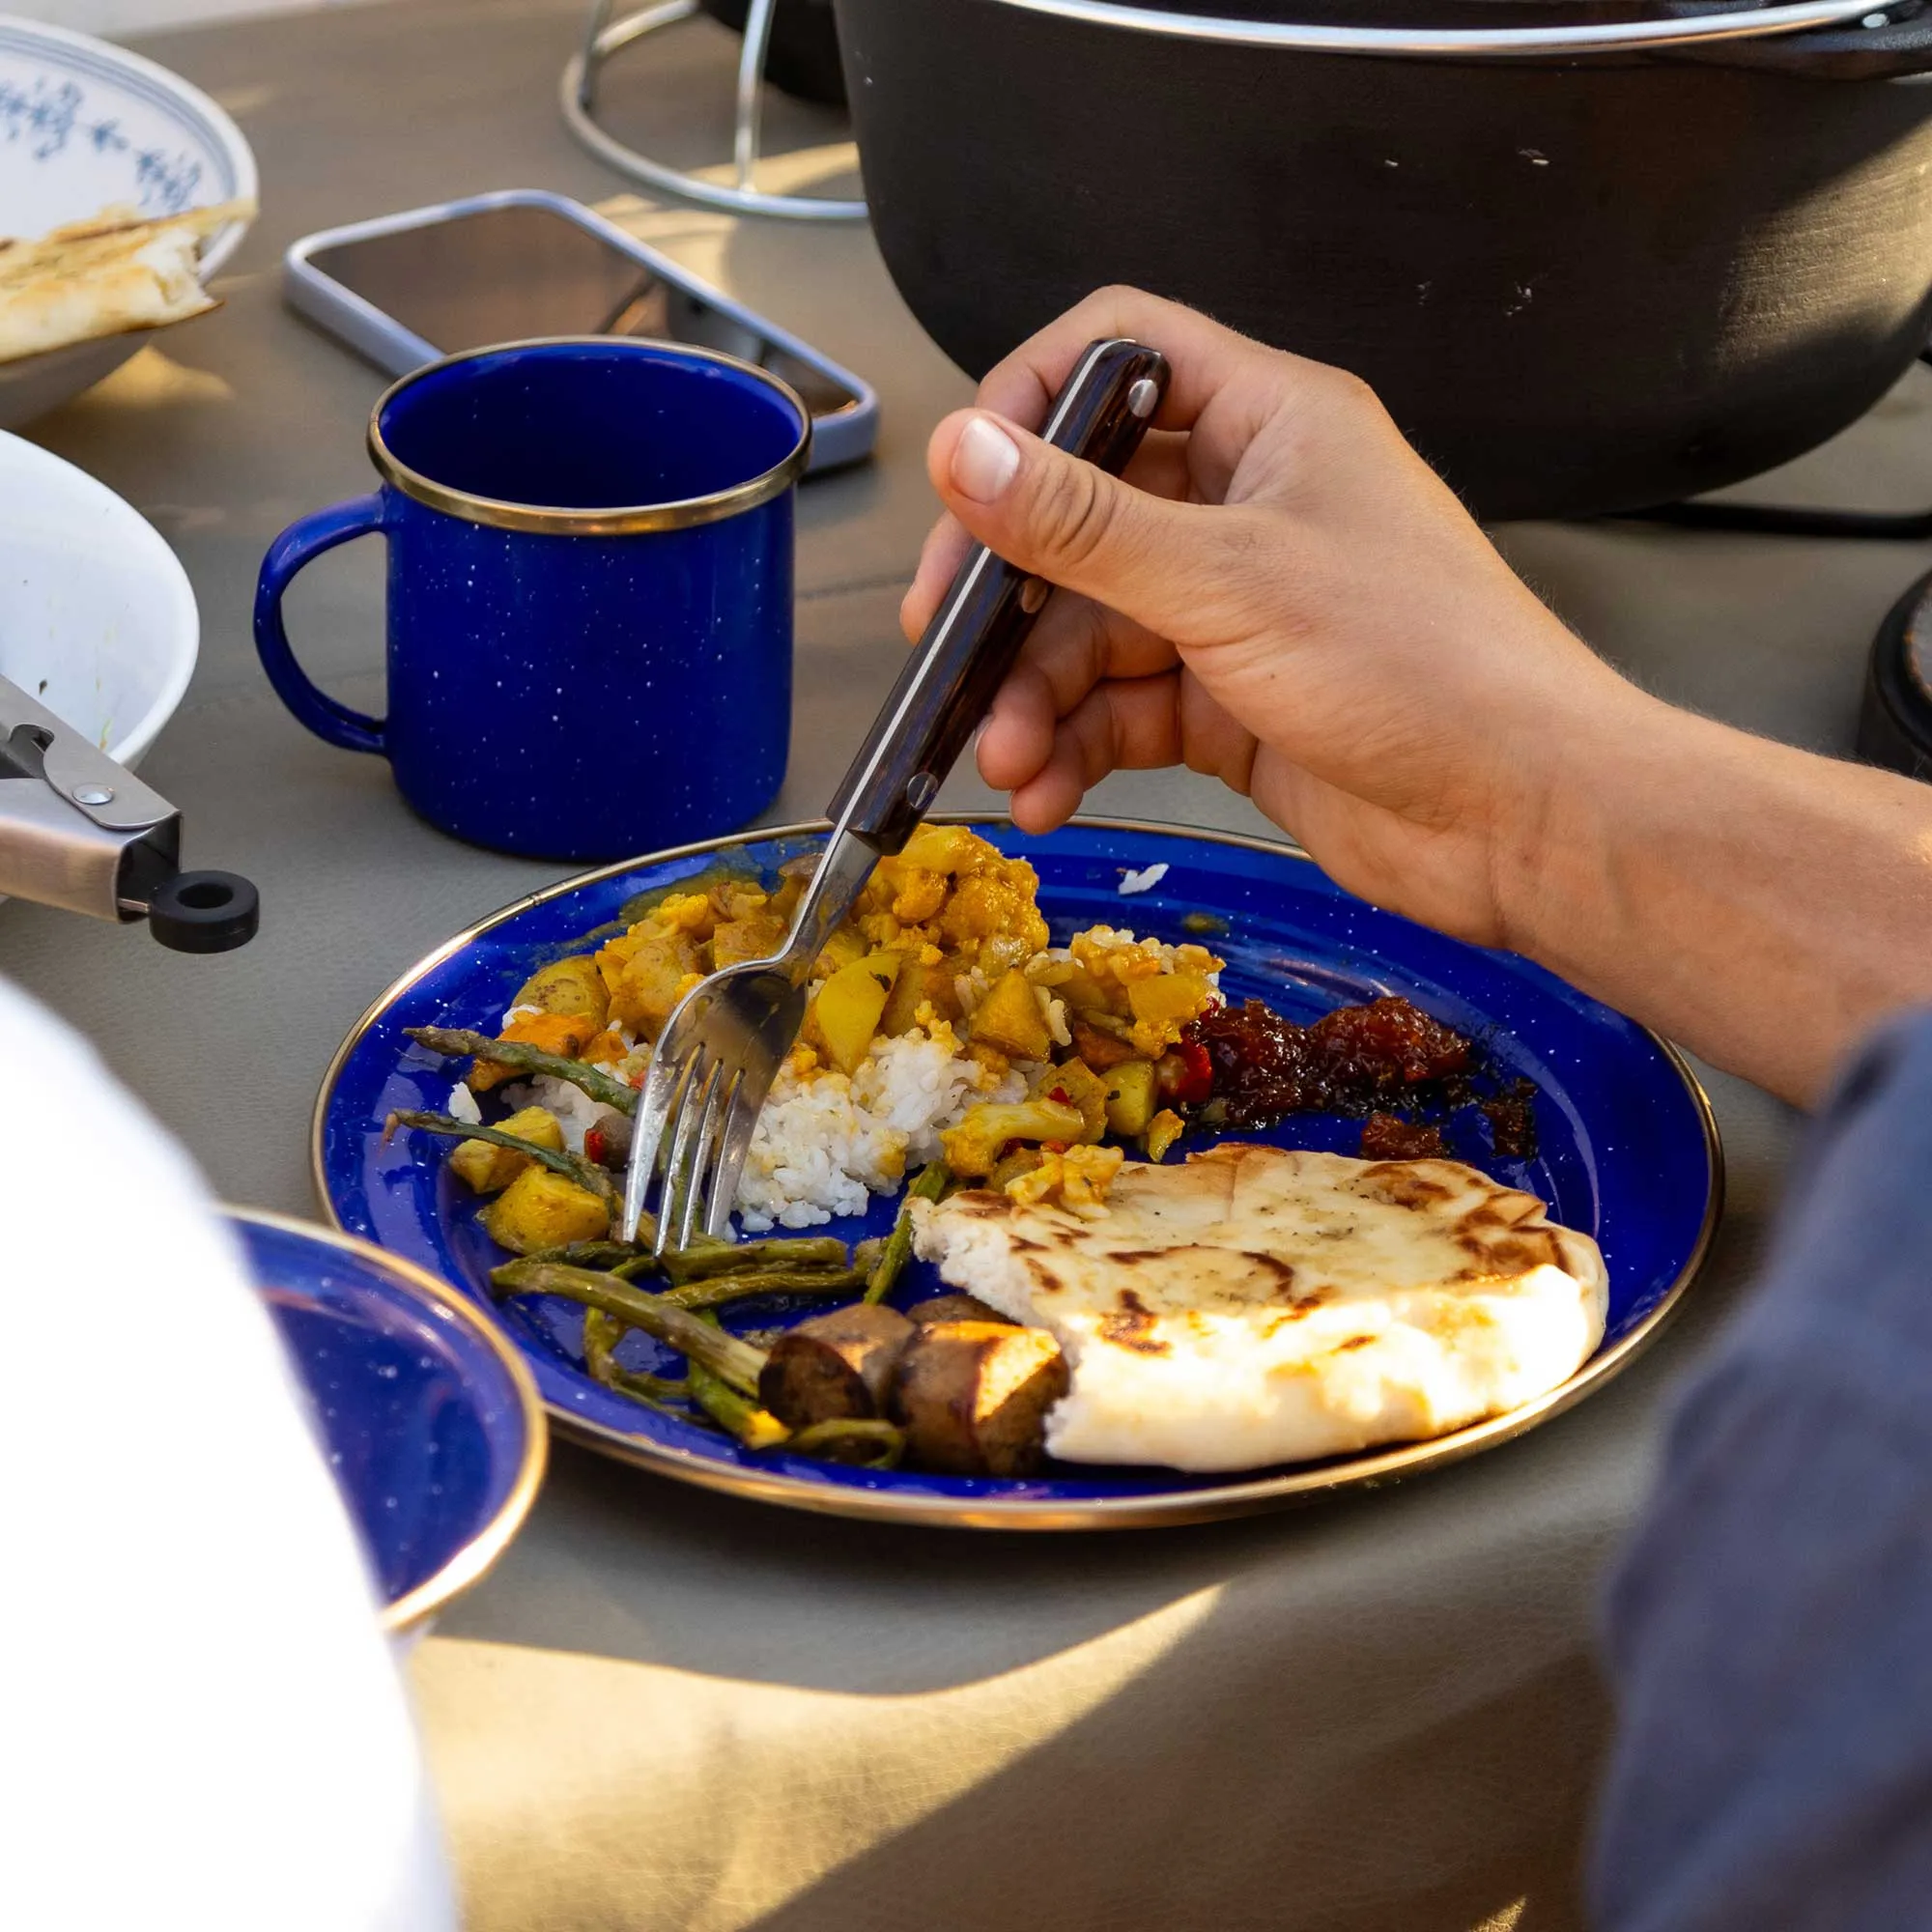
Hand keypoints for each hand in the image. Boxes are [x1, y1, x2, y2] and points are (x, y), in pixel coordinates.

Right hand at [905, 288, 1931, 1104]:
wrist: (1523, 817)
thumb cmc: (1418, 668)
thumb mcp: (1228, 581)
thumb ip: (1085, 523)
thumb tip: (964, 449)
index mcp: (1268, 423)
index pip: (1120, 356)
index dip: (1030, 402)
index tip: (969, 485)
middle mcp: (1248, 504)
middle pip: (1084, 513)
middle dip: (1010, 592)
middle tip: (944, 647)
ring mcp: (1239, 609)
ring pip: (1094, 628)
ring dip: (1035, 696)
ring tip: (1004, 759)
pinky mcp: (1234, 703)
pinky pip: (1125, 709)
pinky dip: (1078, 751)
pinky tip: (1045, 795)